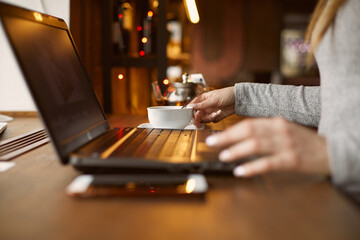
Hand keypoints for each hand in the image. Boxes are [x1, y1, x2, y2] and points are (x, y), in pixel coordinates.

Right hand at [190, 87, 234, 127]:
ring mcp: (212, 111)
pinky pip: (213, 120)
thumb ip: (202, 104)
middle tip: (198, 124)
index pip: (193, 105)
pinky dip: (216, 118)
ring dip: (210, 118)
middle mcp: (206, 106)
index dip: (190, 110)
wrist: (238, 99)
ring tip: (216, 113)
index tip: (188, 115)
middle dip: (198, 119)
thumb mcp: (213, 99)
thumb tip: (192, 107)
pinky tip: (220, 113)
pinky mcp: (218, 116)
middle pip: (198, 115)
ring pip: (205, 119)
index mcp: (204, 99)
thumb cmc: (227, 94)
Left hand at [205, 117, 329, 176]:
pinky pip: (268, 163)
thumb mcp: (285, 130)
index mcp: (276, 122)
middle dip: (227, 137)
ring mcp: (286, 144)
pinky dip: (253, 167)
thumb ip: (266, 131)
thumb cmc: (305, 142)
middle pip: (248, 131)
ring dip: (237, 150)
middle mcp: (280, 130)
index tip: (216, 135)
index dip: (230, 130)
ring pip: (256, 144)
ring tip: (223, 156)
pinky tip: (241, 171)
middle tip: (212, 143)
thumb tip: (242, 137)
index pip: (249, 124)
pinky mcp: (291, 159)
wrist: (331, 151)